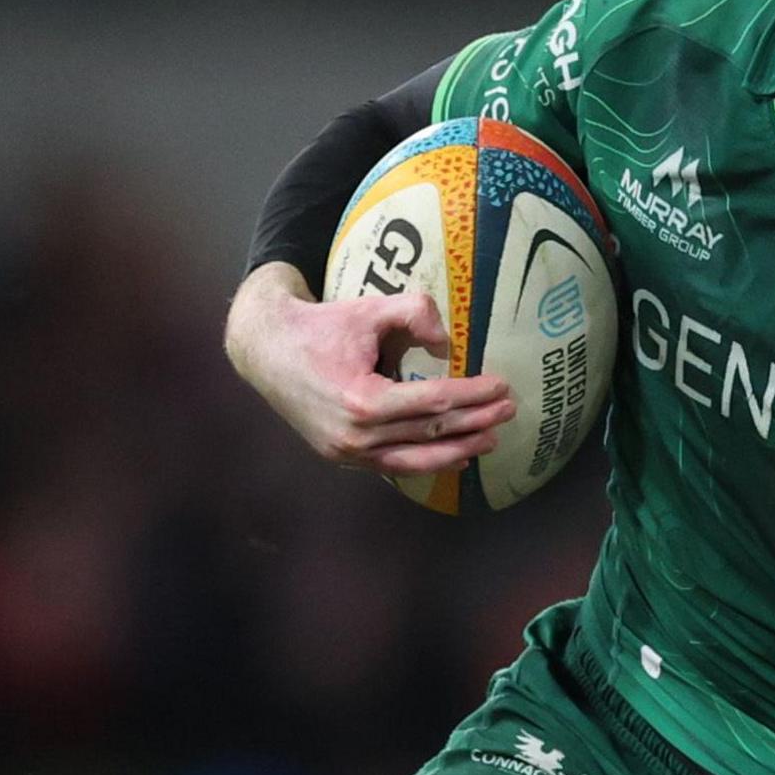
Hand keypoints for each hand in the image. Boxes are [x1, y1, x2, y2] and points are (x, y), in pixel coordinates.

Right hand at [227, 265, 515, 476]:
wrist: (265, 349)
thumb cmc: (320, 326)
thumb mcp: (368, 309)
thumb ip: (414, 311)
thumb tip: (447, 342)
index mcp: (362, 400)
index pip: (434, 402)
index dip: (473, 395)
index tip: (503, 385)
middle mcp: (355, 435)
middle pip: (431, 431)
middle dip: (475, 421)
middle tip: (509, 410)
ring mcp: (346, 452)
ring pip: (415, 459)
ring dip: (458, 450)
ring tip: (491, 438)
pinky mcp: (341, 457)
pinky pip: (392, 465)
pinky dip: (425, 461)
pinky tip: (454, 454)